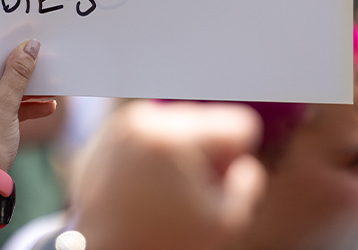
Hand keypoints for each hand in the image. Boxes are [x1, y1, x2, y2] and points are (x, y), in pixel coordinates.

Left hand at [72, 101, 265, 249]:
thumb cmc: (164, 241)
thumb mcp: (224, 223)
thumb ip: (248, 184)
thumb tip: (242, 160)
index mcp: (175, 138)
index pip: (237, 125)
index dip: (237, 157)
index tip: (218, 183)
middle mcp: (147, 120)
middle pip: (206, 120)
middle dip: (207, 151)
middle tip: (190, 191)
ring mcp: (124, 123)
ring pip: (178, 122)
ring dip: (181, 149)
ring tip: (167, 190)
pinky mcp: (109, 130)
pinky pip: (150, 129)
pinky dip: (155, 150)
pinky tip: (146, 185)